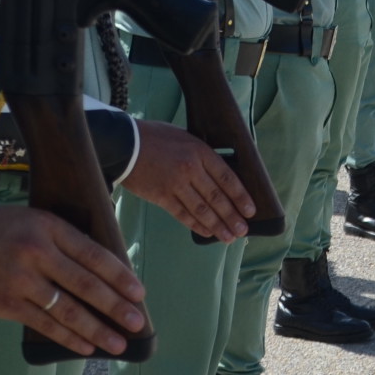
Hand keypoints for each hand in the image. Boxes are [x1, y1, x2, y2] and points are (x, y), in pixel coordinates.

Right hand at [0, 204, 147, 356]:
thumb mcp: (30, 219)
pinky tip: (86, 347)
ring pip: (68, 310)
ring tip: (119, 344)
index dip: (119, 276)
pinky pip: (44, 325)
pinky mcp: (6, 304)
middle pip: (86, 285)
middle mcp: (36, 253)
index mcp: (47, 227)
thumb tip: (98, 267)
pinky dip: (68, 337)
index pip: (93, 255)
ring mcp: (21, 281)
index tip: (139, 292)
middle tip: (137, 323)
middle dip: (116, 307)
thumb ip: (61, 239)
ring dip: (97, 330)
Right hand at [121, 120, 255, 240]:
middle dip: (232, 216)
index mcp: (200, 151)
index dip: (241, 196)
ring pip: (202, 209)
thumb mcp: (185, 137)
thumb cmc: (155, 137)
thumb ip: (201, 154)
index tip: (250, 210)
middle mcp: (191, 169)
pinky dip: (196, 225)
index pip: (227, 178)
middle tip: (243, 230)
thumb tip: (219, 173)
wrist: (124, 143)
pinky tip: (207, 232)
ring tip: (230, 237)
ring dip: (218, 225)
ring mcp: (175, 184)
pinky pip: (182, 214)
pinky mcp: (161, 196)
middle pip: (217, 197)